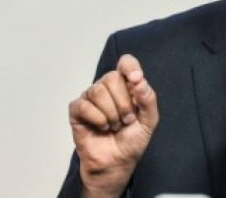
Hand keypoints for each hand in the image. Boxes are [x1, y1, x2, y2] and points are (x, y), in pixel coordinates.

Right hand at [69, 54, 158, 197]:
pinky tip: (102, 127)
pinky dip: (96, 119)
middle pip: (111, 77)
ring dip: (111, 113)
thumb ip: (148, 99)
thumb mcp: (148, 121)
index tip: (136, 79)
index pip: (125, 62)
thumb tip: (140, 81)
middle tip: (127, 120)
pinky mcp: (77, 110)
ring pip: (97, 90)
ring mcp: (91, 97)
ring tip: (114, 125)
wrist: (117, 163)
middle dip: (123, 103)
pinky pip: (84, 105)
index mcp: (125, 85)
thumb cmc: (131, 141)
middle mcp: (107, 87)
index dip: (129, 66)